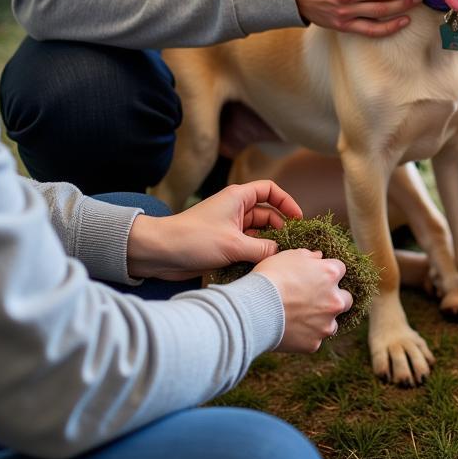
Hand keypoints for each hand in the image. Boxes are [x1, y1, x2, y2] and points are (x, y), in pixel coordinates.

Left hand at [127, 181, 302, 280]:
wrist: (159, 253)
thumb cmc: (194, 240)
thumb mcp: (233, 245)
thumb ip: (263, 250)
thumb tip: (283, 255)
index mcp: (238, 197)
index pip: (270, 190)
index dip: (286, 202)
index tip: (298, 219)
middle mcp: (235, 209)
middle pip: (267, 214)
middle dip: (280, 229)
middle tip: (291, 247)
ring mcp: (229, 227)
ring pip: (258, 233)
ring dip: (267, 245)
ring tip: (279, 260)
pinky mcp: (223, 244)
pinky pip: (247, 246)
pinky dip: (255, 255)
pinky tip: (261, 268)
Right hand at [252, 248, 351, 351]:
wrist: (254, 309)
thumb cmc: (270, 277)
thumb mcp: (288, 256)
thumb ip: (308, 256)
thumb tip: (318, 257)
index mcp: (330, 274)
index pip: (340, 269)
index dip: (327, 272)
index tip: (316, 275)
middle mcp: (335, 300)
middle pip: (346, 299)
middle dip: (335, 298)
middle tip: (316, 298)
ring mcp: (325, 324)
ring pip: (332, 323)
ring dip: (322, 320)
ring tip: (300, 317)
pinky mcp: (314, 344)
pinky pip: (314, 339)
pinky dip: (306, 335)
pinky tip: (290, 330)